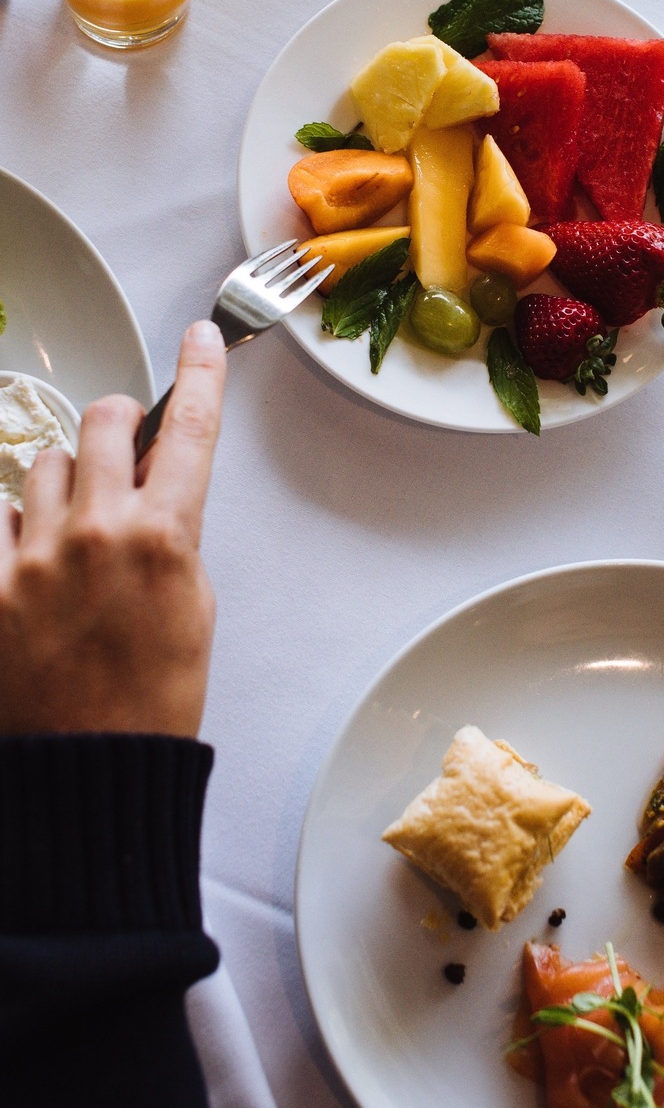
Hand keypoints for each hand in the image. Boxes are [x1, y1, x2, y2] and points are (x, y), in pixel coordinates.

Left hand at [0, 320, 225, 737]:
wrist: (89, 769)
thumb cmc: (152, 698)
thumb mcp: (192, 606)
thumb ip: (175, 533)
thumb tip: (156, 485)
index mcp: (165, 539)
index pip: (189, 429)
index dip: (199, 374)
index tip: (201, 339)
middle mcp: (97, 534)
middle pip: (102, 422)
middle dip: (115, 424)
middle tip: (119, 448)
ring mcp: (34, 557)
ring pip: (41, 464)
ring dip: (60, 484)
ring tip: (69, 535)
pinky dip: (13, 531)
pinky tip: (30, 567)